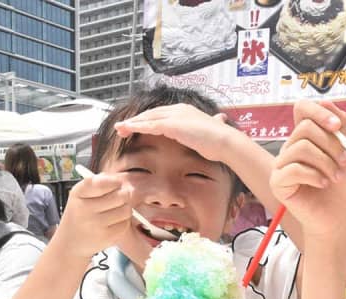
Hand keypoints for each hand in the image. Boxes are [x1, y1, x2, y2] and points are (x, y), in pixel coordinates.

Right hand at [54, 173, 131, 258]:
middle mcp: (85, 208)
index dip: (114, 181)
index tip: (117, 183)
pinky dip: (123, 221)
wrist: (70, 243)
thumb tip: (119, 181)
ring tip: (115, 211)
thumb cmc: (79, 215)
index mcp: (78, 194)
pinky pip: (125, 223)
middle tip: (120, 197)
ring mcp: (96, 224)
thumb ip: (98, 183)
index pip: (100, 182)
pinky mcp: (107, 236)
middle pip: (121, 195)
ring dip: (125, 208)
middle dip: (124, 195)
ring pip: (126, 209)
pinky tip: (112, 222)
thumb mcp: (80, 196)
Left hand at [113, 104, 232, 162]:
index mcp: (185, 110)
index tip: (137, 126)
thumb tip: (221, 119)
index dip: (147, 119)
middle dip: (136, 120)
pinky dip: (137, 127)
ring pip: (147, 118)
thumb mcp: (215, 128)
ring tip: (119, 130)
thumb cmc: (221, 139)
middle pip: (151, 114)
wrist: (226, 142)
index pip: (160, 113)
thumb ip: (214, 122)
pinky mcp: (172, 125)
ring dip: (132, 124)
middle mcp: (178, 109)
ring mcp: (175, 116)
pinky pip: (150, 126)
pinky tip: (127, 130)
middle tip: (123, 128)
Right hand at [271, 100, 345, 241]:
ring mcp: (283, 164)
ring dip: (326, 162)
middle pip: (306, 127)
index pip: (302, 108)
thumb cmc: (341, 190)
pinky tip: (323, 184)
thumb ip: (341, 129)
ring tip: (335, 177)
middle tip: (343, 162)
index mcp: (307, 137)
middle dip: (331, 144)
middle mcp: (292, 147)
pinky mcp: (278, 182)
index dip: (318, 111)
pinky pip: (294, 168)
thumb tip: (327, 102)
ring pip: (302, 147)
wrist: (337, 217)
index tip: (337, 126)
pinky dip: (314, 176)